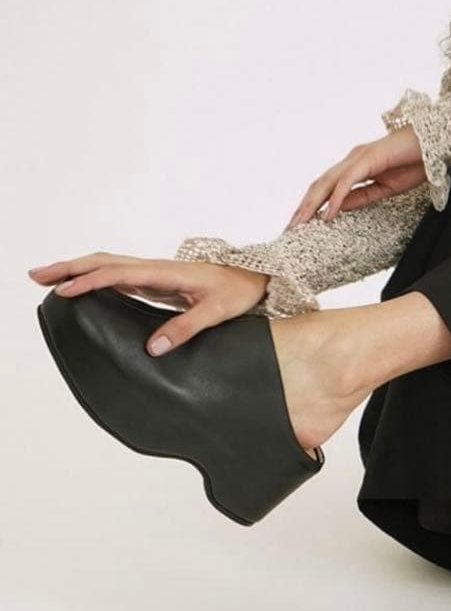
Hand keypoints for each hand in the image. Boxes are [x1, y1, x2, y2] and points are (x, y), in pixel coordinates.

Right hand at [27, 252, 270, 355]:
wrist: (255, 278)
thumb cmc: (237, 293)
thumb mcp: (216, 312)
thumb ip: (185, 328)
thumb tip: (152, 348)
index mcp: (166, 272)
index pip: (119, 273)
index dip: (89, 282)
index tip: (65, 292)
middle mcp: (155, 268)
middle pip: (103, 262)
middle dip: (69, 268)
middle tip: (36, 277)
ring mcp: (154, 273)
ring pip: (108, 265)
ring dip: (77, 270)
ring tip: (48, 279)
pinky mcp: (156, 282)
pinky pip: (118, 275)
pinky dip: (94, 278)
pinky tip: (82, 288)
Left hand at [286, 124, 425, 228]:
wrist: (437, 144)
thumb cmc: (415, 162)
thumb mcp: (384, 188)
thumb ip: (362, 197)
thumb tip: (339, 209)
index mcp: (355, 166)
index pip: (326, 187)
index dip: (311, 205)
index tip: (301, 224)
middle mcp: (352, 159)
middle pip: (320, 184)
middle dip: (303, 207)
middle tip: (290, 227)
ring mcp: (358, 157)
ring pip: (328, 182)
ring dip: (312, 204)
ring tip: (301, 223)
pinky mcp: (369, 158)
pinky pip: (348, 181)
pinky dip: (337, 198)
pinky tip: (328, 214)